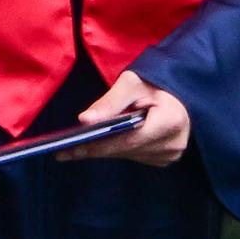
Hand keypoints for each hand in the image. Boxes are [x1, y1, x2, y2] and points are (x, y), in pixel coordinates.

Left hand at [58, 68, 190, 164]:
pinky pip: (134, 156)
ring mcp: (171, 153)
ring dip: (102, 151)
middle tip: (63, 152)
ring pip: (128, 155)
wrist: (176, 90)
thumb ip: (109, 102)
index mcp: (171, 121)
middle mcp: (174, 142)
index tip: (72, 148)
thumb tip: (84, 121)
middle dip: (94, 149)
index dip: (100, 145)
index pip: (129, 139)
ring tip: (73, 150)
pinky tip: (97, 145)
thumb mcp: (131, 83)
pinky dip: (115, 150)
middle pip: (126, 150)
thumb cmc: (153, 81)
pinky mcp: (165, 157)